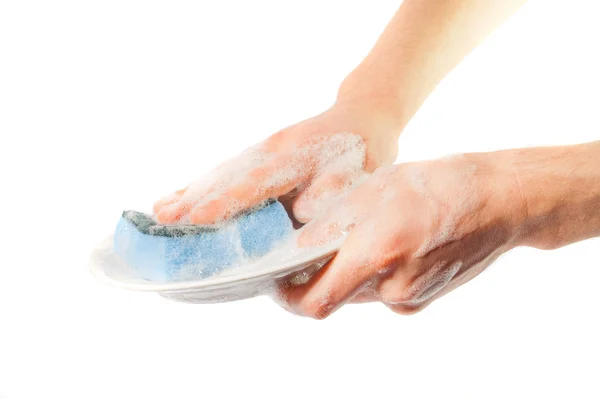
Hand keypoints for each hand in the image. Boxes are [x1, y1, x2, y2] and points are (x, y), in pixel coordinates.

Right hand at [154, 102, 400, 224]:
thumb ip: (332, 189)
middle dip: (195, 200)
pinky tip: (180, 195)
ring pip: (222, 172)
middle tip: (162, 221)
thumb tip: (301, 212)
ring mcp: (263, 150)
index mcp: (296, 158)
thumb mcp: (360, 171)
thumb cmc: (363, 151)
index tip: (196, 219)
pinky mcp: (259, 154)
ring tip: (159, 211)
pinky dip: (202, 184)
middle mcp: (272, 152)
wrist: (362, 116)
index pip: (256, 184)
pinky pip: (227, 170)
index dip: (225, 203)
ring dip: (191, 191)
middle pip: (229, 177)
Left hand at [277, 153, 527, 317]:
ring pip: (359, 293)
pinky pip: (383, 292)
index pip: (316, 301)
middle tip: (307, 252)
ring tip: (357, 236)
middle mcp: (393, 287)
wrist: (499, 201)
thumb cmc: (438, 185)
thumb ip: (331, 222)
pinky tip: (387, 243)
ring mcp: (411, 297)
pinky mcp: (424, 298)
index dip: (287, 298)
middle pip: (336, 296)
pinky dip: (373, 273)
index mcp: (378, 254)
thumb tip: (296, 246)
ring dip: (348, 272)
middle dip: (317, 278)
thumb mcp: (375, 189)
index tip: (274, 284)